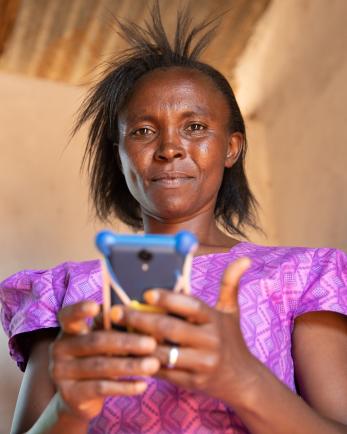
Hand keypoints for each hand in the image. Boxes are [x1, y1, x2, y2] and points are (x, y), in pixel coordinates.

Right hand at [49, 301, 159, 420]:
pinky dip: (125, 386)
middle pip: (96, 342)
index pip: (68, 315)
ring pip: (101, 366)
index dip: (80, 309)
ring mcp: (62, 372)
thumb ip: (114, 328)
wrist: (78, 398)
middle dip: (127, 342)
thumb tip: (141, 315)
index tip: (96, 306)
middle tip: (152, 343)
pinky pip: (102, 388)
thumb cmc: (98, 357)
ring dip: (131, 365)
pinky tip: (143, 384)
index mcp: (69, 330)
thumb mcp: (102, 340)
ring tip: (153, 365)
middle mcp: (60, 348)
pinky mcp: (70, 395)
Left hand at [111, 257, 257, 404]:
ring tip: (115, 333)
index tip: (146, 293)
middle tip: (117, 312)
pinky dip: (144, 363)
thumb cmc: (231, 339)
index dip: (168, 299)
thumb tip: (244, 259)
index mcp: (216, 320)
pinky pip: (163, 373)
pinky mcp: (192, 382)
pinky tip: (128, 354)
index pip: (191, 306)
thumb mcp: (231, 311)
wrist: (242, 380)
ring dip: (138, 343)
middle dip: (140, 320)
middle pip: (170, 329)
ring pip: (163, 353)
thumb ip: (230, 284)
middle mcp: (210, 341)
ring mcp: (201, 364)